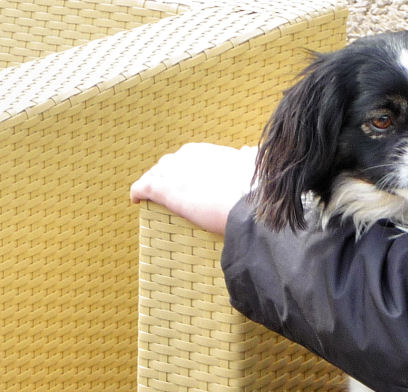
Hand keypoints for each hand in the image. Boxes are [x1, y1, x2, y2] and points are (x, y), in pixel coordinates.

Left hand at [130, 143, 257, 234]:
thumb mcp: (255, 166)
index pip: (188, 157)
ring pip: (155, 174)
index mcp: (205, 151)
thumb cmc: (252, 191)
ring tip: (153, 195)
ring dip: (153, 182)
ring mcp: (172, 171)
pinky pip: (142, 187)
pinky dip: (137, 192)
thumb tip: (248, 150)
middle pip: (169, 163)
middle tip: (173, 190)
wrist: (244, 206)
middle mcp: (185, 156)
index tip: (191, 180)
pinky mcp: (162, 189)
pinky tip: (136, 200)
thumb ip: (251, 157)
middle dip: (169, 174)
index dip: (187, 169)